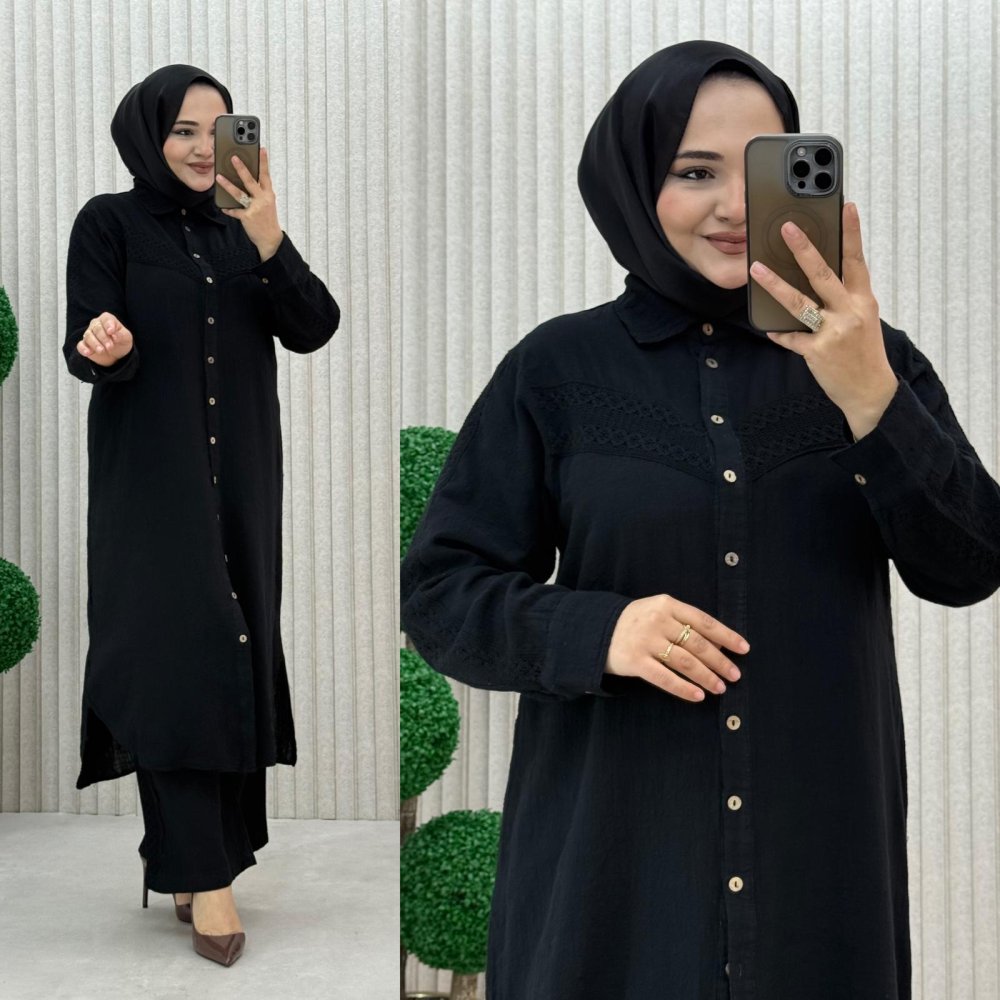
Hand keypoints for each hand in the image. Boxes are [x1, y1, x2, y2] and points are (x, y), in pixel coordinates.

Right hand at [76, 312, 133, 365]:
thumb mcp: (126, 338)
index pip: (106, 319)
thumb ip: (122, 335)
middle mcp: (96, 325)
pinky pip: (80, 345)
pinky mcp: (84, 345)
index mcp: (107, 320)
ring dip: (95, 344)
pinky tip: (88, 353)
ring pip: (88, 336)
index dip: (108, 325)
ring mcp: (89, 335)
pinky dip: (83, 349)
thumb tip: (115, 335)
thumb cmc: (121, 341)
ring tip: (102, 351)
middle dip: (103, 338)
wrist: (117, 355)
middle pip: (97, 329)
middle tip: (110, 346)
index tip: (111, 332)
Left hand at [216, 147, 283, 260]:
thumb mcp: (268, 203)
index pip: (266, 175)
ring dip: (228, 185)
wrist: (271, 239)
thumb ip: (260, 191)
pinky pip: (235, 211)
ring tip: (219, 177)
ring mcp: (255, 208)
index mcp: (269, 195)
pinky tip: (223, 206)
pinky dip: (229, 209)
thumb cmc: (268, 220)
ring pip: (240, 194)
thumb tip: (246, 179)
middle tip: (233, 157)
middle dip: (242, 169)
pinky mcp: (247, 217)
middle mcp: (263, 200)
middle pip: (251, 181)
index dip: (264, 162)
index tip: (262, 149)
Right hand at [605, 594, 749, 701]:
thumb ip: (684, 623)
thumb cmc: (636, 622)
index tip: (743, 649)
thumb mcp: (658, 612)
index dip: (726, 635)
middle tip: (734, 675)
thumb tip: (719, 645)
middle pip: (697, 644)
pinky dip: (684, 688)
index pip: (703, 621)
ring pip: (685, 662)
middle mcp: (657, 621)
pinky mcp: (635, 661)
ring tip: (720, 688)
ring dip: (706, 677)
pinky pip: (665, 678)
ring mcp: (645, 641)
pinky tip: (698, 696)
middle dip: (720, 661)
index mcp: (667, 604)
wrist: (597, 630)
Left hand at [748, 202, 898, 438]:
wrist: (871, 391)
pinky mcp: (817, 351)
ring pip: (800, 303)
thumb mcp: (864, 319)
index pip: (857, 260)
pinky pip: (791, 337)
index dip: (851, 233)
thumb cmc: (864, 352)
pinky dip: (779, 332)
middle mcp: (850, 312)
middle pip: (824, 275)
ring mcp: (833, 332)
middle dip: (805, 249)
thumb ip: (846, 297)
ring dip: (776, 285)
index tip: (847, 207)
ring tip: (756, 269)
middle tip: (788, 228)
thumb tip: (822, 274)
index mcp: (864, 300)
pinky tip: (768, 328)